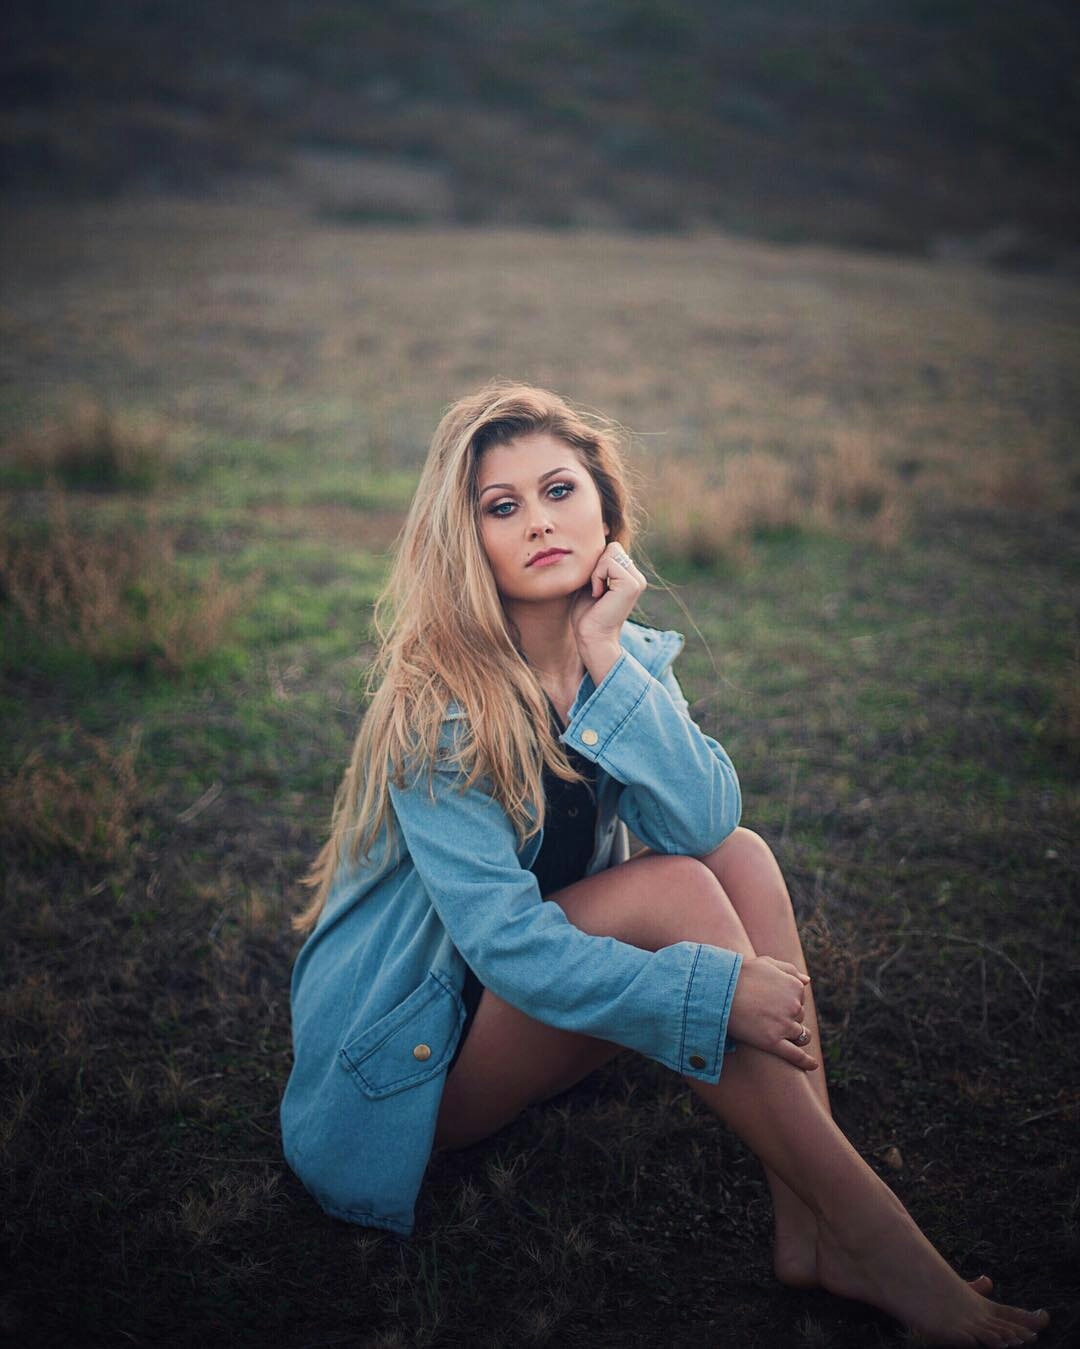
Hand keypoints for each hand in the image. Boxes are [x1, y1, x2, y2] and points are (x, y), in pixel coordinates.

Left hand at [570, 541, 646, 683]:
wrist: (591, 637)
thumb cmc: (586, 614)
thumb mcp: (590, 582)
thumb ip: (596, 564)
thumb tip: (597, 538)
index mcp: (629, 576)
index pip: (611, 549)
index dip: (595, 564)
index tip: (593, 586)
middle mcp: (636, 577)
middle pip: (612, 547)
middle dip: (596, 565)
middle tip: (594, 588)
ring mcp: (637, 580)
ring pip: (611, 552)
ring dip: (596, 572)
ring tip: (597, 592)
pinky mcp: (632, 584)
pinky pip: (608, 563)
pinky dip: (597, 577)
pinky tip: (598, 594)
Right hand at [728, 955, 817, 1070]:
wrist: (718, 990)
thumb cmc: (740, 974)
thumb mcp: (766, 963)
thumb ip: (789, 970)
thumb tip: (808, 981)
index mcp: (795, 987)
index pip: (799, 999)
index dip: (785, 1000)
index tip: (770, 1000)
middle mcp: (794, 1006)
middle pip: (799, 1016)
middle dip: (786, 1016)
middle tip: (765, 1013)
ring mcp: (784, 1025)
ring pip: (799, 1035)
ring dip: (791, 1034)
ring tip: (776, 1032)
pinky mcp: (773, 1042)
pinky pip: (796, 1055)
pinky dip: (806, 1062)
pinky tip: (813, 1066)